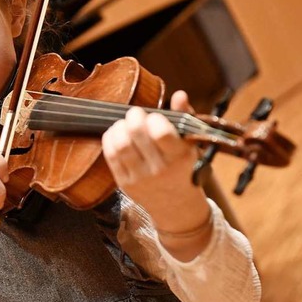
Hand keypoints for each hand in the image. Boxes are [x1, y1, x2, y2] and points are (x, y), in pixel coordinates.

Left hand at [101, 91, 208, 233]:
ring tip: (126, 124)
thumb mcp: (191, 144)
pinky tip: (117, 134)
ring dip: (119, 127)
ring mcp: (139, 177)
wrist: (176, 206)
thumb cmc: (184, 168)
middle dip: (133, 117)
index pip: (161, 133)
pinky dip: (110, 139)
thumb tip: (179, 94)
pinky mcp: (124, 182)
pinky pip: (110, 155)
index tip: (154, 117)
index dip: (154, 119)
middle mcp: (159, 169)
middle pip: (135, 135)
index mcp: (179, 157)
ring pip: (120, 144)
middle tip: (136, 114)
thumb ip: (185, 117)